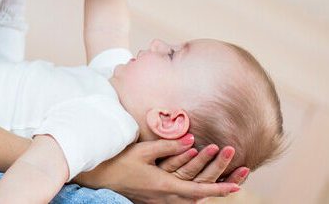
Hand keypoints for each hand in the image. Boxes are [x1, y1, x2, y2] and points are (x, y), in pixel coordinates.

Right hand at [73, 136, 238, 203]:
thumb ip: (169, 145)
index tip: (237, 186)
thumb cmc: (120, 162)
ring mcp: (158, 201)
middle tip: (237, 182)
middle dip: (217, 190)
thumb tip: (191, 139)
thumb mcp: (144, 151)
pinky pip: (178, 200)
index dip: (219, 188)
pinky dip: (192, 194)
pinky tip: (195, 188)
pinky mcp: (153, 200)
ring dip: (205, 192)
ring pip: (188, 201)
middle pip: (198, 199)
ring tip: (221, 184)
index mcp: (165, 186)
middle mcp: (165, 198)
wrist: (100, 177)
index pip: (199, 189)